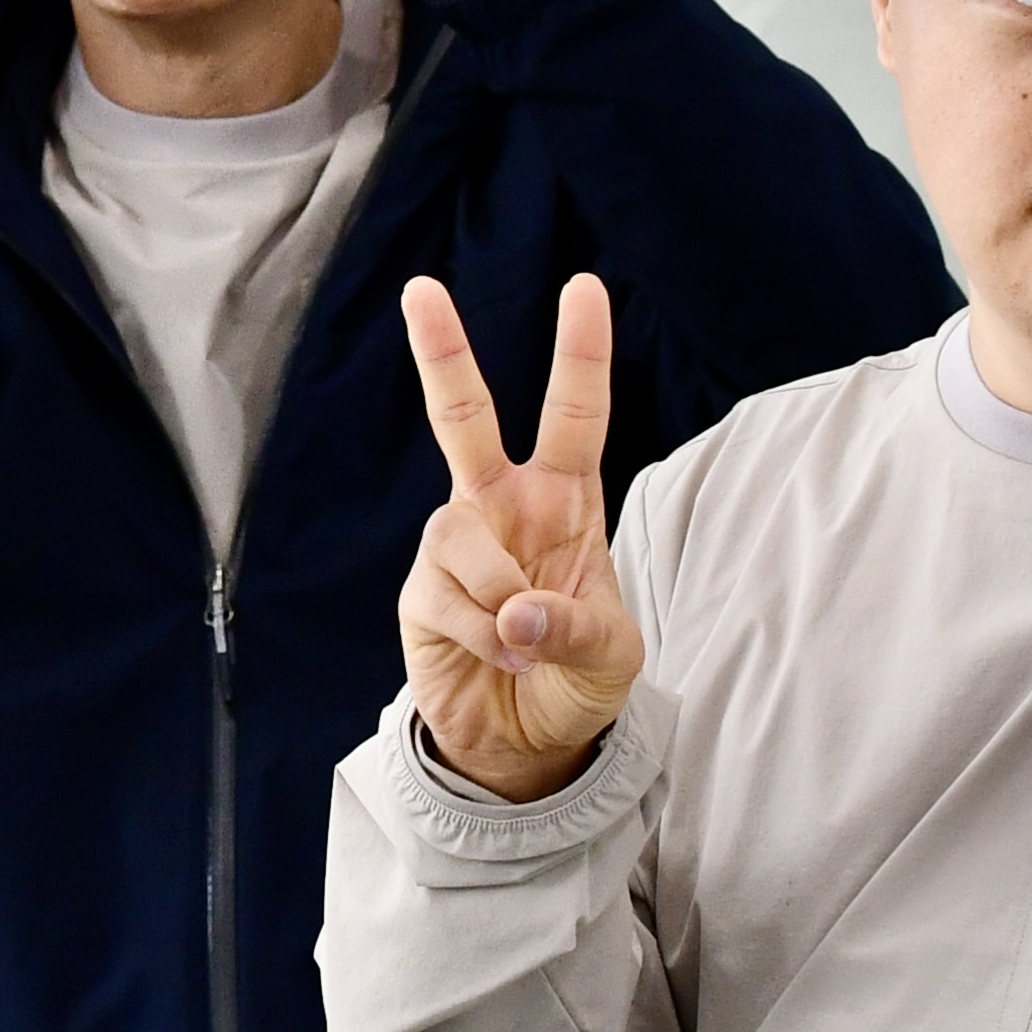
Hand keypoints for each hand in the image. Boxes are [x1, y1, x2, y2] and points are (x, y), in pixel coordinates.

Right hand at [396, 276, 636, 800]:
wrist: (525, 744)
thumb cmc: (577, 679)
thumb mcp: (611, 656)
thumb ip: (575, 628)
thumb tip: (519, 613)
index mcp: (565, 500)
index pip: (576, 415)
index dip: (581, 352)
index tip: (585, 287)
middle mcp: (503, 506)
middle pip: (464, 416)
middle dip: (442, 352)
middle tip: (420, 290)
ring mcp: (455, 546)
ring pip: (462, 537)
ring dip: (500, 598)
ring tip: (524, 646)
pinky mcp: (420, 593)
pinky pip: (449, 599)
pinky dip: (485, 637)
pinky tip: (499, 659)